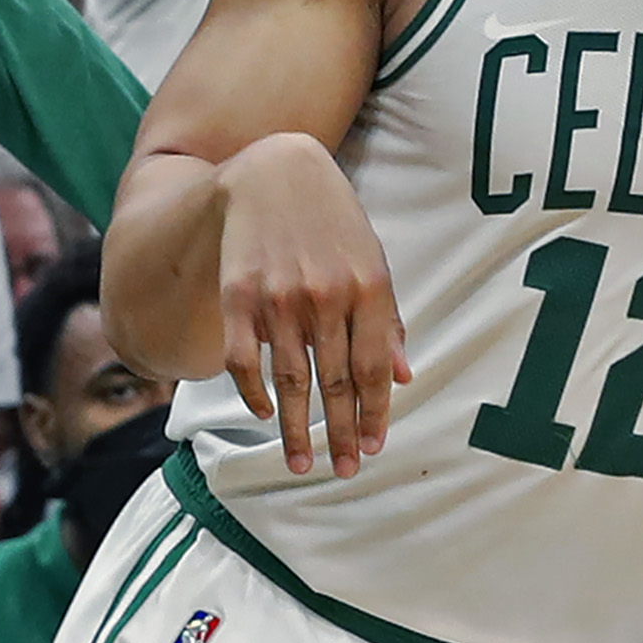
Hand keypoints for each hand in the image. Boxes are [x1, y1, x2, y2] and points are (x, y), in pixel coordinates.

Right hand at [217, 130, 409, 473]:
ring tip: (301, 463)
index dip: (374, 413)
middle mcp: (325, 296)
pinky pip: (243, 358)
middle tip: (343, 470)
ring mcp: (278, 297)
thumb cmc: (333, 222)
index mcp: (367, 287)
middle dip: (340, 433)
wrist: (274, 172)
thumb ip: (387, 320)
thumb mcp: (373, 260)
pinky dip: (252, 392)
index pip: (373, 368)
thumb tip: (406, 378)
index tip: (373, 448)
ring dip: (295, 428)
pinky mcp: (237, 295)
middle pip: (334, 382)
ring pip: (289, 380)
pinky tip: (264, 415)